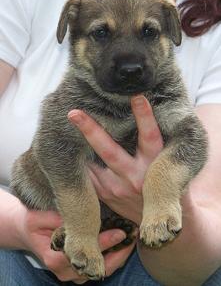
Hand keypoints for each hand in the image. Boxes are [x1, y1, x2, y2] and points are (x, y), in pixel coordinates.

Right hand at [17, 207, 134, 282]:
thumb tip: (81, 215)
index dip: (106, 241)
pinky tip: (122, 244)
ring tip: (132, 240)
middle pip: (98, 268)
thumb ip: (60, 219)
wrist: (26, 233)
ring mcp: (71, 274)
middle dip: (119, 253)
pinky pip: (98, 269)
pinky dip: (112, 258)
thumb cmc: (34, 222)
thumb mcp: (41, 216)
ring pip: (101, 271)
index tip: (122, 231)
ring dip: (118, 256)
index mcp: (56, 258)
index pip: (87, 252)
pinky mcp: (76, 272)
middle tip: (133, 237)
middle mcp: (64, 271)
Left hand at [68, 95, 162, 223]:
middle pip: (111, 151)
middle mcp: (136, 177)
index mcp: (155, 165)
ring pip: (93, 166)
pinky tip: (68, 152)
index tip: (136, 96)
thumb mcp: (168, 164)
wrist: (159, 219)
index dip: (144, 116)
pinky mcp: (108, 197)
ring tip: (61, 130)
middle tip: (74, 113)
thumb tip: (142, 111)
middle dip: (91, 131)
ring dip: (78, 148)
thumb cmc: (164, 184)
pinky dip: (78, 165)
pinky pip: (88, 178)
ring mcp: (119, 189)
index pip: (150, 137)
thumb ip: (156, 145)